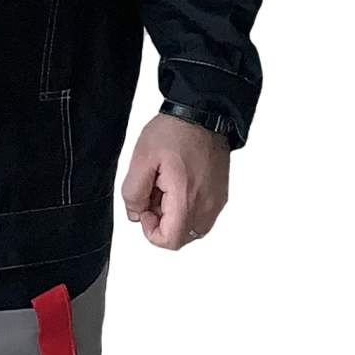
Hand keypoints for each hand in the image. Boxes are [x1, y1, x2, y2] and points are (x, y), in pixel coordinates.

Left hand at [121, 113, 228, 249]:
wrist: (204, 114)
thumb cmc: (176, 132)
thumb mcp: (142, 158)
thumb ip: (133, 192)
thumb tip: (136, 214)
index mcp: (186, 197)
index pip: (170, 240)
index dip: (151, 231)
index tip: (146, 208)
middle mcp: (206, 205)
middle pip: (181, 237)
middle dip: (162, 222)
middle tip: (154, 193)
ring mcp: (216, 201)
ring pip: (192, 228)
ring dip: (175, 216)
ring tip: (166, 187)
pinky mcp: (220, 195)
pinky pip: (202, 215)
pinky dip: (187, 208)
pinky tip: (179, 184)